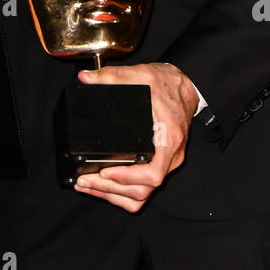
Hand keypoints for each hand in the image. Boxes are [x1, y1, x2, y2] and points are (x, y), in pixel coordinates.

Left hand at [74, 62, 197, 212]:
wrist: (186, 87)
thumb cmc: (168, 85)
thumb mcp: (141, 75)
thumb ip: (112, 76)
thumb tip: (85, 78)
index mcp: (167, 138)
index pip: (153, 174)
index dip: (127, 178)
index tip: (105, 171)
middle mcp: (170, 156)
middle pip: (143, 190)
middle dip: (110, 189)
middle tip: (84, 181)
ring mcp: (167, 163)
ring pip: (143, 194)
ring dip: (114, 195)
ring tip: (88, 186)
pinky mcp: (161, 164)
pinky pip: (144, 188)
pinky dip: (124, 192)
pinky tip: (105, 186)